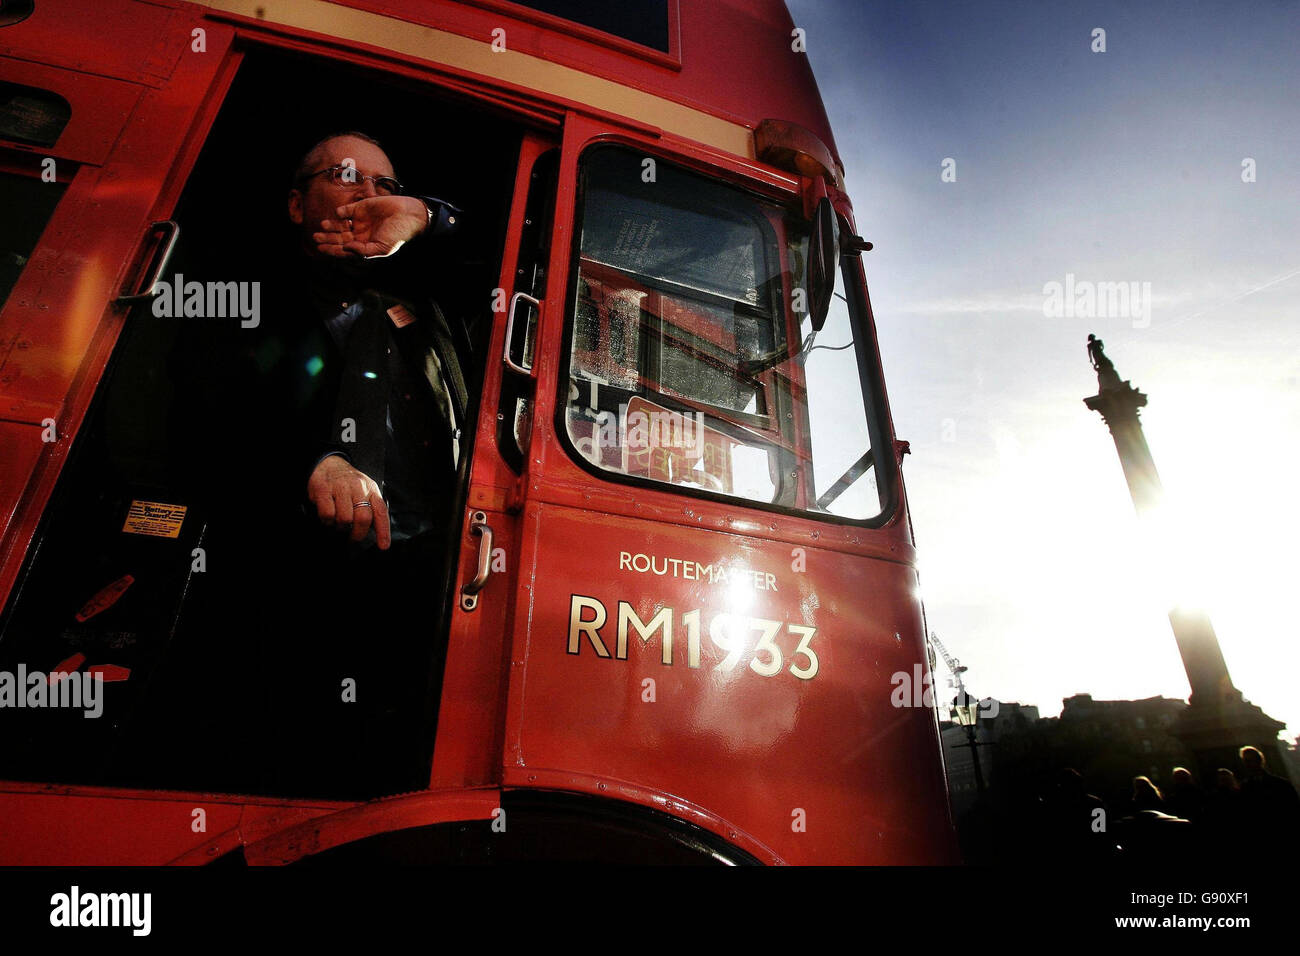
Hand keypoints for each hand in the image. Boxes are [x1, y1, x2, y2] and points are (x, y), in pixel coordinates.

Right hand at [307, 454, 390, 548]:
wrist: (328, 463)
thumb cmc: (347, 482)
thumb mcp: (364, 490)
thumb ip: (371, 507)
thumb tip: (375, 530)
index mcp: (371, 489)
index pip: (381, 512)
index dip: (383, 531)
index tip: (383, 545)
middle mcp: (358, 487)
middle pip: (363, 518)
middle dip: (358, 533)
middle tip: (353, 537)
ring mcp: (340, 487)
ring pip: (345, 519)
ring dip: (340, 527)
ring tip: (338, 522)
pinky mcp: (323, 489)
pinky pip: (328, 514)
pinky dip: (327, 521)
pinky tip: (328, 517)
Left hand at [312, 196, 428, 258]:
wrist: (409, 215)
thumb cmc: (398, 235)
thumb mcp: (382, 248)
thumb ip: (364, 251)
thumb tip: (346, 248)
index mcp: (364, 245)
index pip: (344, 250)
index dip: (332, 250)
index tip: (320, 249)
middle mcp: (360, 234)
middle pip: (339, 237)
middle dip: (327, 238)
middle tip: (316, 237)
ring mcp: (360, 220)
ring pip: (340, 224)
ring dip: (331, 225)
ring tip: (322, 225)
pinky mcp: (362, 207)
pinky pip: (346, 210)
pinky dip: (341, 212)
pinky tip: (339, 214)